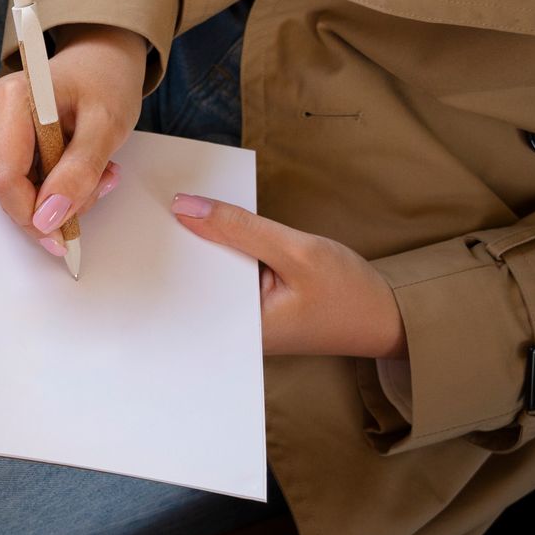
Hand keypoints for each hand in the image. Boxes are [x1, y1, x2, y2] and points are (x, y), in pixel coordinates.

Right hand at [0, 24, 145, 255]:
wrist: (98, 61)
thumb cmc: (104, 83)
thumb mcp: (107, 127)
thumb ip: (79, 172)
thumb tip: (49, 218)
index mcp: (10, 99)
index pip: (7, 180)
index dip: (34, 215)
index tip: (66, 234)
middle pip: (7, 190)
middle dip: (53, 205)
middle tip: (101, 185)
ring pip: (12, 192)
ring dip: (56, 198)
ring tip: (96, 172)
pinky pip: (16, 183)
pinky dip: (49, 188)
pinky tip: (74, 168)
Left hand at [171, 195, 406, 358]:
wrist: (386, 316)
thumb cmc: (349, 293)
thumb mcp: (297, 251)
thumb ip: (241, 229)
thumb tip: (187, 207)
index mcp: (237, 332)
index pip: (187, 285)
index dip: (167, 248)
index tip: (148, 212)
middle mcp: (232, 332)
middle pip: (194, 280)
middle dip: (181, 243)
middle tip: (159, 201)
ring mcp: (241, 322)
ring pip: (210, 275)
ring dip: (203, 244)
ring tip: (181, 207)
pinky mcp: (252, 308)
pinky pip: (228, 275)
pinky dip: (225, 250)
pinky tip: (215, 224)